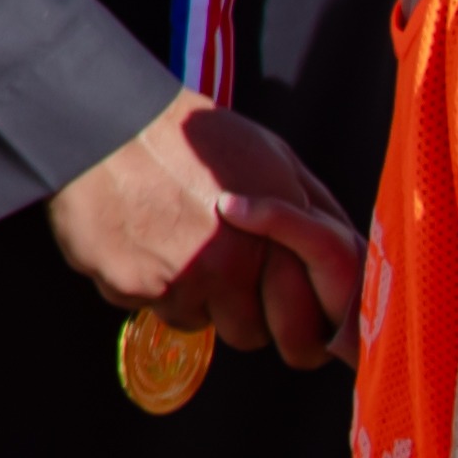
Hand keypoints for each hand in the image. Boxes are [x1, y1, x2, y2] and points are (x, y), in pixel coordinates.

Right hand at [48, 96, 365, 365]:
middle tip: (215, 268)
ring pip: (193, 321)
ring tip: (171, 244)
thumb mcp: (275, 158)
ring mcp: (179, 283)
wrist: (110, 124)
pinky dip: (140, 281)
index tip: (274, 305)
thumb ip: (312, 208)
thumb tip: (347, 245)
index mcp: (272, 244)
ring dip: (186, 296)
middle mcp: (230, 270)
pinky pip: (142, 306)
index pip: (299, 326)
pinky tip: (137, 238)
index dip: (288, 319)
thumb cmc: (194, 138)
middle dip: (236, 309)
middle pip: (246, 333)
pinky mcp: (130, 287)